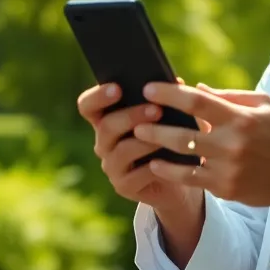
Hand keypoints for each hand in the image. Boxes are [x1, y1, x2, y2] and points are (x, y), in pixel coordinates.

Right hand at [76, 81, 203, 217]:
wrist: (181, 174)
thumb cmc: (172, 136)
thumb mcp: (169, 115)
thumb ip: (166, 99)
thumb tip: (176, 82)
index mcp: (107, 119)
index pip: (88, 106)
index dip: (97, 96)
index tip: (117, 87)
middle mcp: (104, 143)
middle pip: (106, 126)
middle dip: (131, 116)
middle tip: (156, 110)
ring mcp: (112, 166)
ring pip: (121, 150)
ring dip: (145, 141)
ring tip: (168, 134)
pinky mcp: (124, 186)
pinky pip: (136, 175)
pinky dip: (154, 166)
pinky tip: (168, 161)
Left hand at [134, 82, 269, 208]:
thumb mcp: (264, 105)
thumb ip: (229, 96)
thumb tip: (195, 87)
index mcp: (240, 117)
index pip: (196, 101)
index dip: (169, 93)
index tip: (148, 87)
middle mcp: (232, 143)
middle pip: (182, 133)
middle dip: (154, 125)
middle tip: (134, 118)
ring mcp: (228, 168)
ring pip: (182, 158)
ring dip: (157, 148)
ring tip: (139, 139)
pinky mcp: (227, 188)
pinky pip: (192, 179)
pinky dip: (172, 171)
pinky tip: (157, 164)